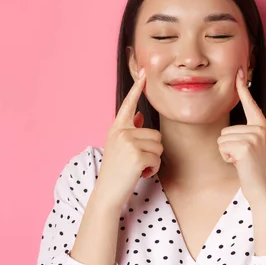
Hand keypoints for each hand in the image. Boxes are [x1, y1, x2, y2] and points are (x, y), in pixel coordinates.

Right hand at [95, 69, 163, 208]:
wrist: (107, 193)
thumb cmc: (115, 171)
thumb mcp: (119, 147)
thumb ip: (129, 130)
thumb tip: (138, 115)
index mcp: (116, 128)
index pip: (129, 104)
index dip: (137, 88)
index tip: (144, 72)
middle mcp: (121, 132)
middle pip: (155, 134)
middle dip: (152, 151)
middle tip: (136, 162)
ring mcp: (128, 143)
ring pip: (158, 146)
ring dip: (153, 160)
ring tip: (137, 168)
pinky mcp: (137, 156)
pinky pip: (157, 159)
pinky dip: (153, 169)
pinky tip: (140, 174)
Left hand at [217, 68, 265, 207]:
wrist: (264, 191)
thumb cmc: (255, 172)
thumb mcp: (254, 148)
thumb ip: (247, 134)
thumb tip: (232, 129)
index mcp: (264, 127)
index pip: (251, 104)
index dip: (243, 87)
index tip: (239, 71)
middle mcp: (262, 129)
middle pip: (226, 129)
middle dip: (228, 146)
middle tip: (244, 159)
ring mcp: (255, 137)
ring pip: (222, 138)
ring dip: (227, 152)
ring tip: (242, 162)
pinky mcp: (246, 146)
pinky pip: (222, 146)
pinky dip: (226, 157)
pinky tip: (240, 165)